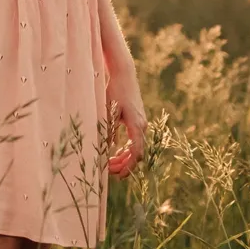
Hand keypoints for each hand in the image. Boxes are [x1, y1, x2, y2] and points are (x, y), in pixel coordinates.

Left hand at [105, 63, 146, 179]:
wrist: (123, 74)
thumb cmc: (114, 90)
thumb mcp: (109, 111)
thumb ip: (109, 130)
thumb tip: (108, 148)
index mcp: (136, 125)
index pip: (136, 152)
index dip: (128, 166)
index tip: (118, 175)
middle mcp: (142, 125)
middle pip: (136, 152)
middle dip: (125, 164)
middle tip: (110, 171)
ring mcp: (141, 122)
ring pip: (136, 146)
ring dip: (124, 157)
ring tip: (111, 164)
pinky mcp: (137, 119)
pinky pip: (134, 139)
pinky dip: (126, 148)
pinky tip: (115, 151)